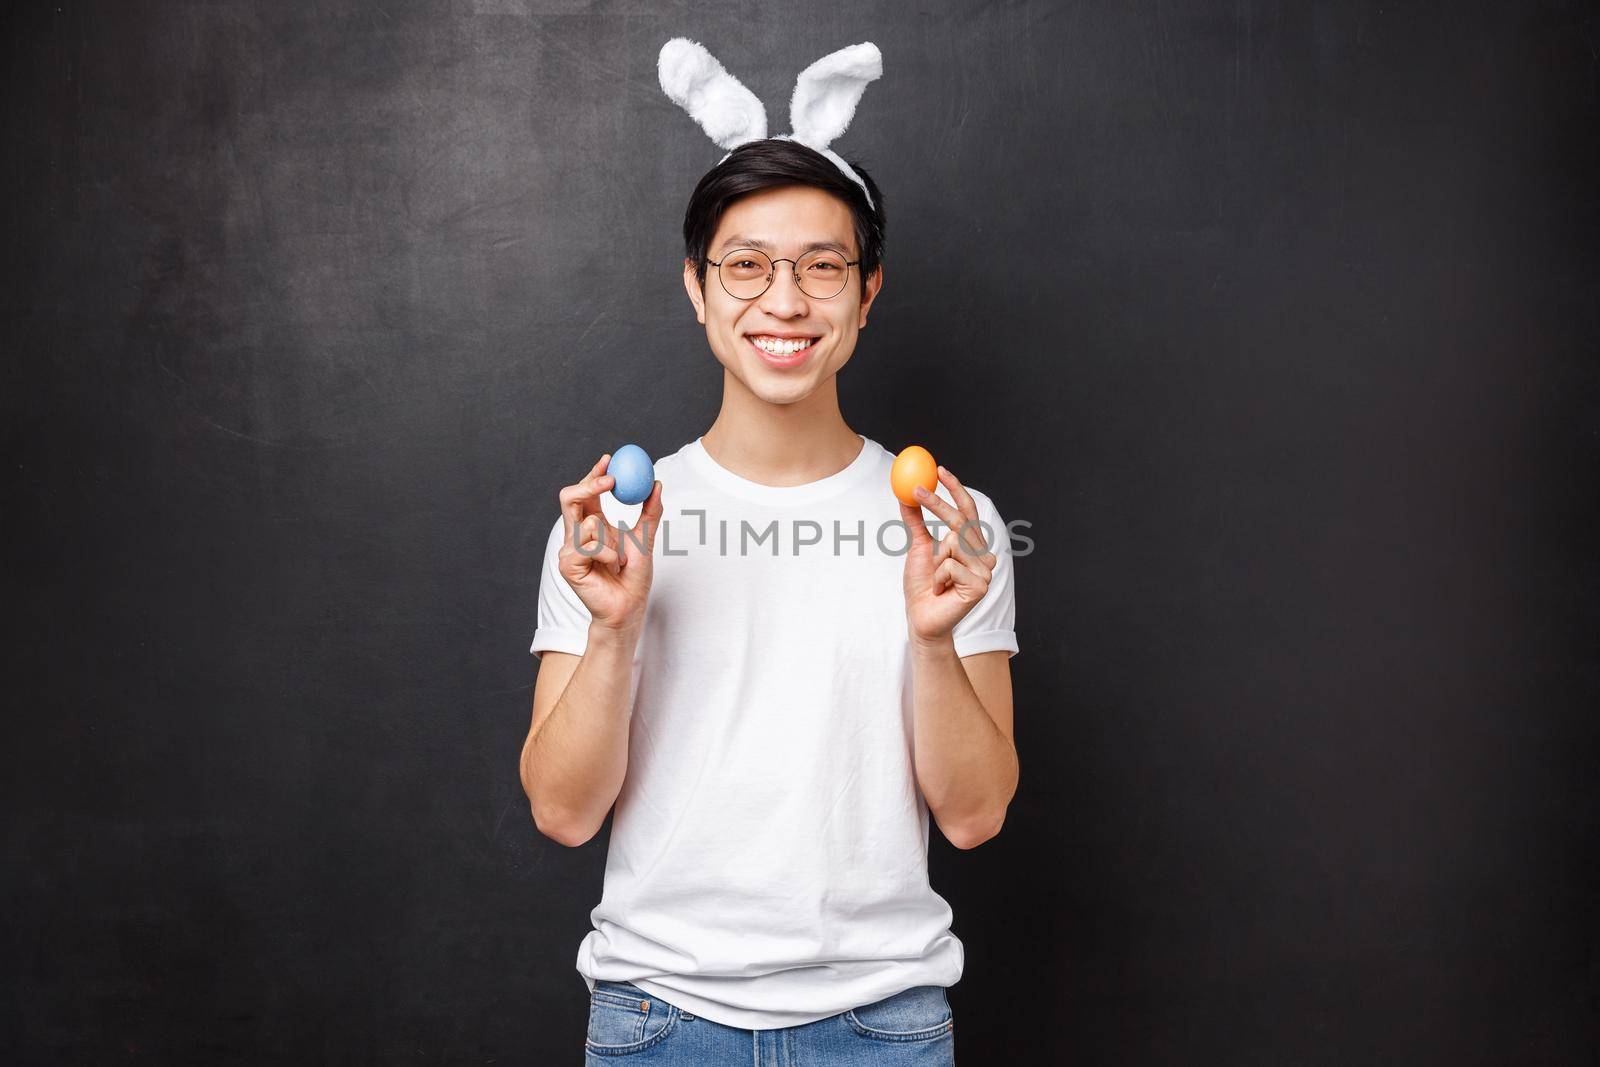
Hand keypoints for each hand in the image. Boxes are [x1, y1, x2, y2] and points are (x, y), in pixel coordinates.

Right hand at [556, 453, 663, 634]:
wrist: (628, 608)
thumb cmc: (634, 577)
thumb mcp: (645, 539)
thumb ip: (650, 512)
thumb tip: (656, 483)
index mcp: (591, 524)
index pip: (586, 492)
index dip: (594, 474)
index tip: (609, 459)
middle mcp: (576, 534)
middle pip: (569, 497)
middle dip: (590, 483)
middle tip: (611, 480)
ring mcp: (568, 549)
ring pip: (588, 522)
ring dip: (612, 539)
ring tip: (619, 559)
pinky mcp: (566, 564)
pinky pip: (589, 545)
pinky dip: (607, 555)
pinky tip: (611, 568)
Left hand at [900, 464, 996, 646]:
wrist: (922, 618)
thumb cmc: (923, 586)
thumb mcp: (918, 548)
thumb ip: (916, 522)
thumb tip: (906, 494)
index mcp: (973, 545)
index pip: (968, 510)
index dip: (957, 488)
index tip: (939, 469)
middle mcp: (984, 555)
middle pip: (960, 520)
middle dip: (937, 503)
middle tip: (917, 491)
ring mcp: (986, 571)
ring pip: (952, 542)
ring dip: (935, 561)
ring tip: (936, 580)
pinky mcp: (981, 586)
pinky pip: (950, 564)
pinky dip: (938, 576)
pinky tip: (941, 590)